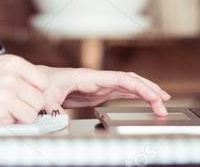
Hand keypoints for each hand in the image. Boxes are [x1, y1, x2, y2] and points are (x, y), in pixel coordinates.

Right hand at [0, 54, 50, 124]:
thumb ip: (14, 75)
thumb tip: (34, 90)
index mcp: (13, 63)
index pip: (42, 82)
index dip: (35, 92)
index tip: (26, 97)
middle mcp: (12, 78)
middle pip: (39, 100)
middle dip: (28, 107)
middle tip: (13, 108)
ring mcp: (7, 97)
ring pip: (31, 115)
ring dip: (20, 118)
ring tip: (3, 113)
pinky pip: (15, 125)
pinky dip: (6, 125)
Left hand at [38, 66, 170, 115]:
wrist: (34, 82)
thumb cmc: (40, 85)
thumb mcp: (45, 99)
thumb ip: (53, 109)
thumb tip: (61, 121)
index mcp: (89, 77)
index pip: (120, 79)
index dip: (140, 87)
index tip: (154, 97)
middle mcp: (98, 79)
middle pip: (130, 80)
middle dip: (149, 90)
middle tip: (165, 104)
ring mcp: (99, 85)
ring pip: (129, 85)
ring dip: (146, 92)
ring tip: (162, 102)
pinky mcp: (98, 92)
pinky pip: (122, 92)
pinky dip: (136, 95)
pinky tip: (146, 100)